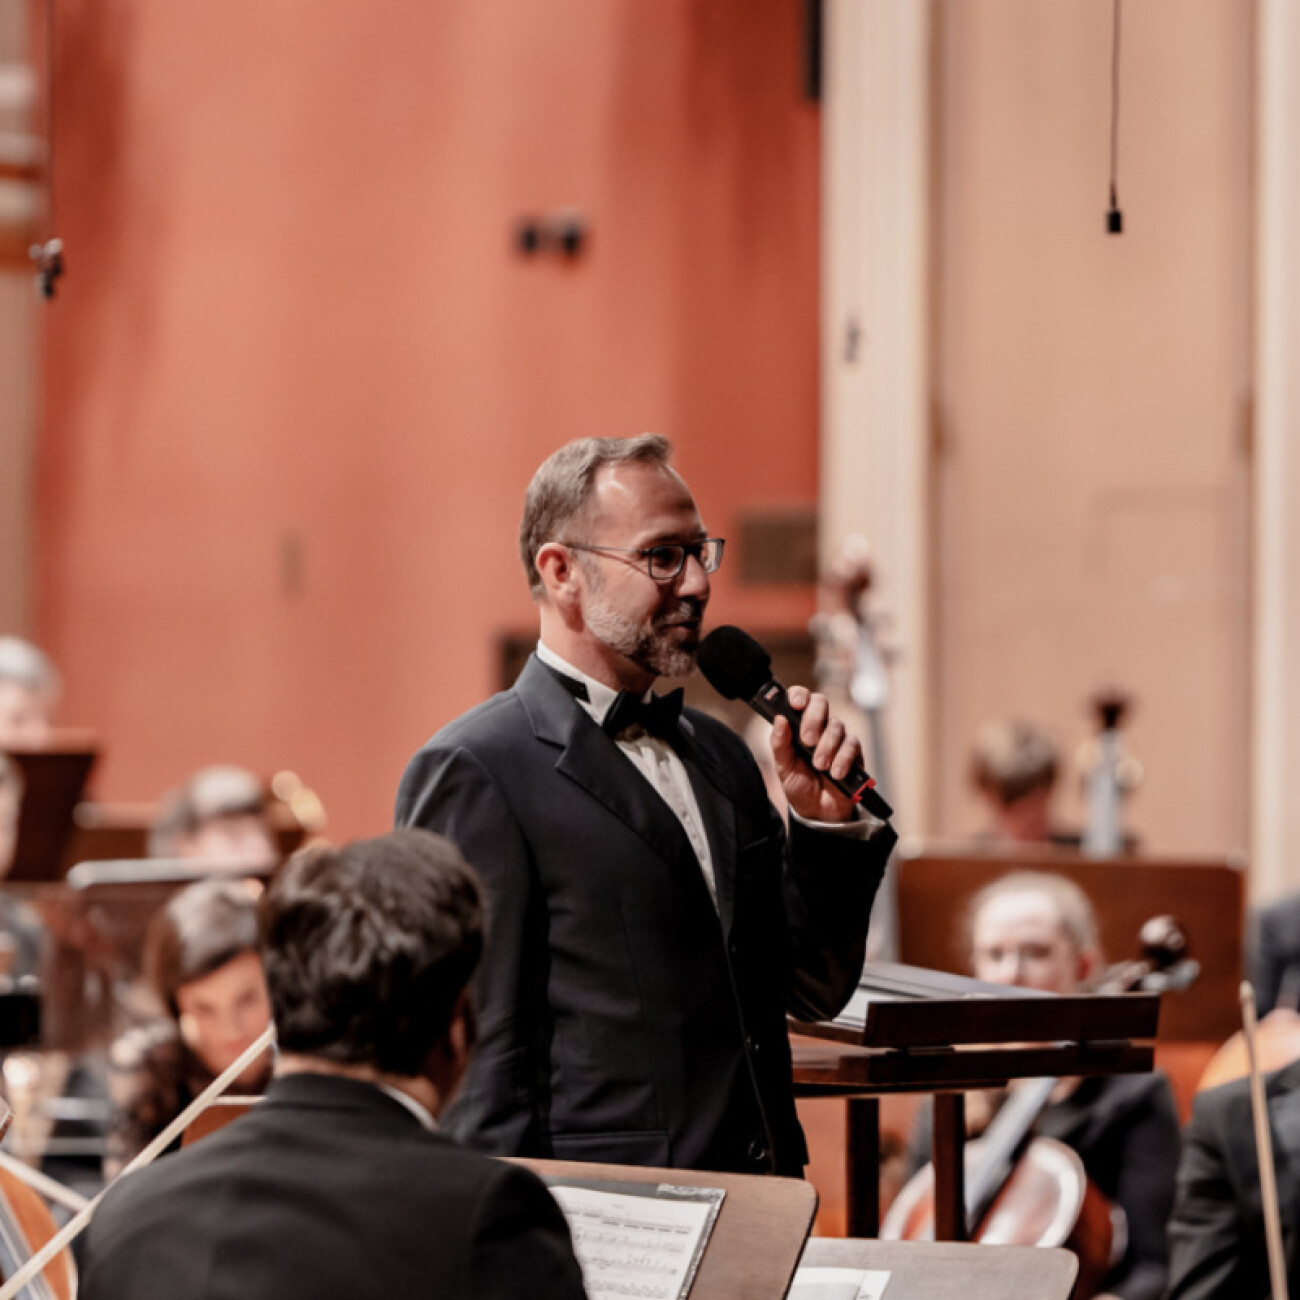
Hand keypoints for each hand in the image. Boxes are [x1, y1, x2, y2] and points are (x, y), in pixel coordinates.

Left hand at [770, 685, 862, 823]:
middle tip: (807, 741)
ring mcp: (837, 737)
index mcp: (799, 725)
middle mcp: (819, 726)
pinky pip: (852, 745)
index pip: (801, 698)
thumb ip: (780, 743)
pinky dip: (843, 758)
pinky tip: (835, 773)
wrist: (818, 811)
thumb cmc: (799, 785)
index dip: (799, 695)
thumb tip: (779, 718)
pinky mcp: (853, 752)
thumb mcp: (783, 767)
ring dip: (826, 746)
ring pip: (836, 726)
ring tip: (820, 766)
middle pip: (821, 703)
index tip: (796, 704)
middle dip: (813, 719)